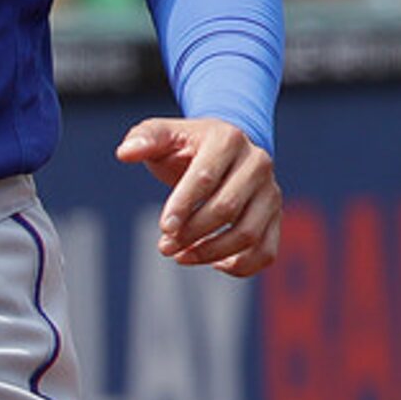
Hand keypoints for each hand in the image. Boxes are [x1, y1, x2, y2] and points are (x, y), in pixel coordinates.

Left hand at [115, 115, 278, 276]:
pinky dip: (242, 266)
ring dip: (211, 252)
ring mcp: (270, 192)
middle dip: (192, 232)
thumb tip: (124, 153)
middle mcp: (257, 164)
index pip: (205, 177)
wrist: (222, 149)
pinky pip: (267, 251)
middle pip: (226, 208)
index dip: (182, 205)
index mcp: (227, 139)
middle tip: (164, 246)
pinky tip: (213, 264)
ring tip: (179, 256)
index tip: (163, 227)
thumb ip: (143, 139)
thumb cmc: (185, 144)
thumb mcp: (162, 134)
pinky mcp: (276, 216)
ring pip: (249, 234)